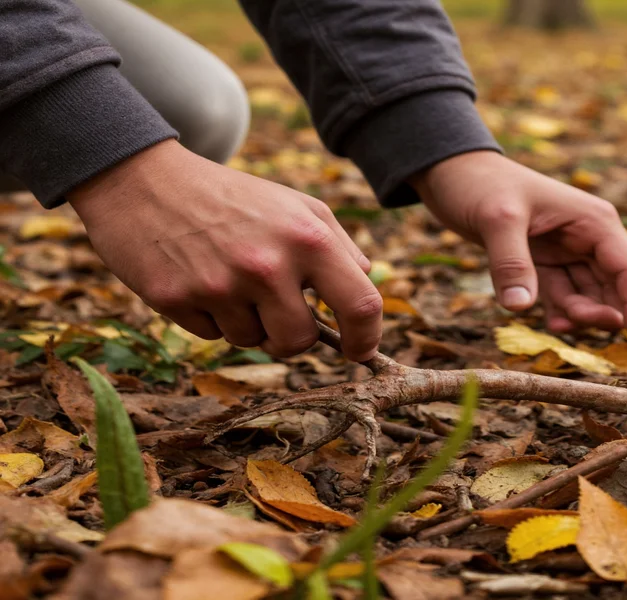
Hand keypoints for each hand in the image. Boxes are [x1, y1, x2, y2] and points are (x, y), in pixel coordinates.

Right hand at [68, 140, 382, 360]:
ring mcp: (219, 284)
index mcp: (307, 237)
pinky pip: (212, 336)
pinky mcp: (176, 299)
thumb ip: (339, 248)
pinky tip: (199, 279)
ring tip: (229, 278)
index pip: (360, 304)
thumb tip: (367, 285)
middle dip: (290, 334)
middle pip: (298, 342)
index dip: (367, 338)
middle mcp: (266, 264)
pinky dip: (212, 317)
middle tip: (274, 308)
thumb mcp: (297, 206)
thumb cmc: (232, 198)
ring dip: (247, 322)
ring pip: (252, 342)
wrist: (144, 180)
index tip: (361, 351)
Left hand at [410, 151, 626, 341]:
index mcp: (593, 221)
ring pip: (593, 297)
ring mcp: (568, 253)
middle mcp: (590, 238)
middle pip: (619, 288)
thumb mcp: (496, 219)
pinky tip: (550, 323)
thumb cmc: (479, 185)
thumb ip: (511, 263)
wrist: (452, 173)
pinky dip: (564, 314)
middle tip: (572, 324)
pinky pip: (565, 297)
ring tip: (554, 322)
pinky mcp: (544, 265)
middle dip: (607, 314)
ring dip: (583, 316)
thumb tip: (522, 308)